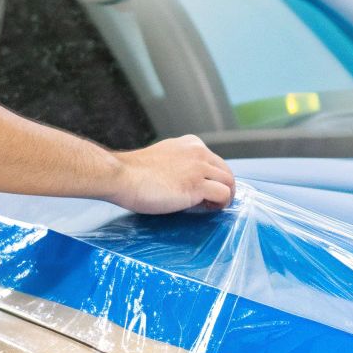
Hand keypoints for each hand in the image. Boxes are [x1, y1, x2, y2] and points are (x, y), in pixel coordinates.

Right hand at [106, 135, 235, 213]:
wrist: (122, 175)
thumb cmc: (134, 172)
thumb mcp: (162, 158)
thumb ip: (178, 164)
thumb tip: (185, 180)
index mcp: (189, 143)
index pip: (214, 160)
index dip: (213, 177)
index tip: (205, 189)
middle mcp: (198, 151)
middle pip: (226, 171)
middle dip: (224, 187)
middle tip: (213, 202)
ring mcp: (199, 167)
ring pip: (229, 182)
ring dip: (225, 197)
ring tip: (212, 207)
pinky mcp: (198, 185)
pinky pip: (224, 194)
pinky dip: (221, 204)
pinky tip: (209, 209)